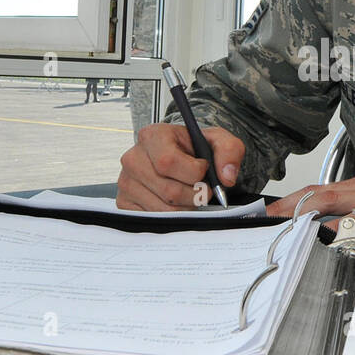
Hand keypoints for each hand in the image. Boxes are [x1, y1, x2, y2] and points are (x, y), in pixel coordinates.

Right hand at [117, 123, 244, 210]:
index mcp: (152, 136)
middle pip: (170, 191)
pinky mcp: (125, 202)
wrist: (182, 158)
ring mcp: (126, 182)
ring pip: (164, 209)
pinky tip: (176, 203)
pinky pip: (153, 219)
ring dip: (186, 208)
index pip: (169, 162)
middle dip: (195, 195)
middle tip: (202, 188)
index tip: (203, 168)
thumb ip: (230, 151)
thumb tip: (227, 177)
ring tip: (190, 194)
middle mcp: (133, 158)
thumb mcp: (218, 141)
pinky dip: (172, 216)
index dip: (194, 172)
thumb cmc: (196, 149)